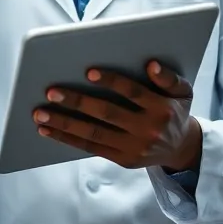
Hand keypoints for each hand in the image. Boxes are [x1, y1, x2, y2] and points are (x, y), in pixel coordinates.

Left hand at [34, 60, 200, 171]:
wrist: (181, 148)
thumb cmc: (175, 111)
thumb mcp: (182, 91)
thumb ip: (168, 77)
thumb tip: (150, 64)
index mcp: (161, 109)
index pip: (133, 92)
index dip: (112, 82)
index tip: (88, 72)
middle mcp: (147, 130)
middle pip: (107, 114)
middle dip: (77, 103)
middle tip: (51, 92)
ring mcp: (133, 147)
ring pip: (93, 134)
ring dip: (64, 123)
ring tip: (40, 113)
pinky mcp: (122, 159)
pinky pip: (90, 148)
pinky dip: (67, 138)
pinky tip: (47, 129)